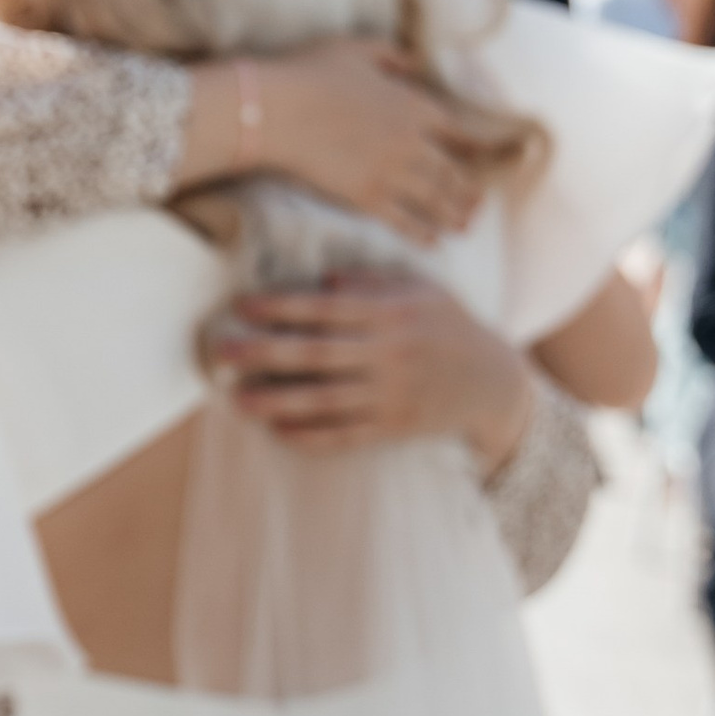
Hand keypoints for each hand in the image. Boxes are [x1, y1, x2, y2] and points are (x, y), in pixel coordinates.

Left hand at [205, 268, 535, 473]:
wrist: (493, 380)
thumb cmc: (448, 323)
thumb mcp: (421, 289)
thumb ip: (373, 281)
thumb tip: (325, 281)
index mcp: (391, 314)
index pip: (326, 310)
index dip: (281, 307)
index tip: (241, 306)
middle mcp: (389, 354)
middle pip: (316, 355)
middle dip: (265, 352)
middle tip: (221, 351)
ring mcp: (391, 395)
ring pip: (325, 400)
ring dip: (277, 400)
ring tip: (237, 399)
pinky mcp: (394, 427)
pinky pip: (345, 434)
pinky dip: (309, 435)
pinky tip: (277, 431)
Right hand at [222, 40, 507, 244]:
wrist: (277, 111)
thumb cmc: (312, 74)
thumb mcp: (358, 49)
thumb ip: (392, 55)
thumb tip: (414, 64)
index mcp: (413, 106)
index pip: (455, 130)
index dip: (471, 145)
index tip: (479, 155)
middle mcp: (411, 143)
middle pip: (451, 172)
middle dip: (468, 190)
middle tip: (478, 203)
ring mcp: (391, 174)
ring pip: (435, 200)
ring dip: (454, 215)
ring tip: (465, 226)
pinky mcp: (366, 198)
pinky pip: (404, 221)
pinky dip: (422, 233)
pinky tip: (432, 242)